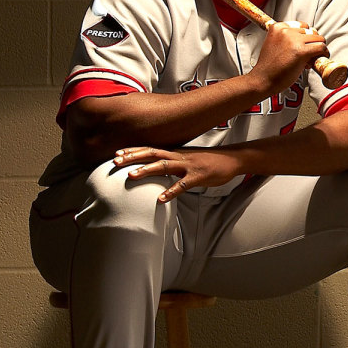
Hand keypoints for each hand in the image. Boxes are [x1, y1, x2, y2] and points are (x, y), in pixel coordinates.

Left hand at [113, 146, 241, 201]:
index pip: (150, 149)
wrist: (232, 159)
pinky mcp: (199, 176)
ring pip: (164, 165)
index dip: (134, 150)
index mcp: (176, 152)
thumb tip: (159, 170)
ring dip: (146, 170)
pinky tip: (161, 199)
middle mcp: (179, 156)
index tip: (117, 153)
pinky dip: (171, 191)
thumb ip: (173, 164)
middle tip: (115, 161)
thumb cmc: (210, 161)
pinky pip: (183, 184)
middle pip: (152, 153)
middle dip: (133, 157)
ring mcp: (189, 165)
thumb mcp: (188, 159)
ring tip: (131, 176)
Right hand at [251, 21, 328, 94]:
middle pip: (310, 31)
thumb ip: (286, 38)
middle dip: (312, 42)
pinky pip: (321, 47)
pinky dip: (324, 52)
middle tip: (310, 53)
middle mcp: (286, 31)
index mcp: (278, 27)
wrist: (263, 80)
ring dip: (319, 47)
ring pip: (318, 39)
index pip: (301, 25)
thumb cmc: (269, 66)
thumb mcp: (273, 44)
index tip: (305, 44)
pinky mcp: (301, 51)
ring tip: (313, 58)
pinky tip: (322, 57)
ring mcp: (294, 40)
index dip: (306, 35)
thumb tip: (306, 38)